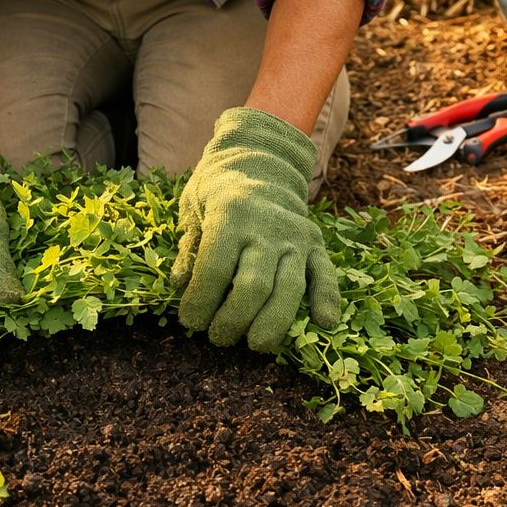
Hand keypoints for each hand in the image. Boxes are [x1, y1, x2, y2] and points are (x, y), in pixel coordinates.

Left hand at [173, 108, 340, 351]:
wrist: (260, 161)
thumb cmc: (217, 193)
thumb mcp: (193, 210)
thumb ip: (188, 248)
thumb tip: (179, 284)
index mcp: (230, 215)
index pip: (214, 269)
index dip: (200, 302)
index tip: (190, 322)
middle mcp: (266, 226)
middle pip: (253, 285)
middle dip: (233, 320)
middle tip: (218, 338)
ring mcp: (295, 236)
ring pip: (289, 287)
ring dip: (273, 323)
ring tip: (256, 344)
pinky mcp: (315, 244)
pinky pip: (325, 274)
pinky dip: (327, 299)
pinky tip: (324, 324)